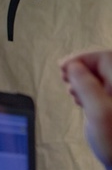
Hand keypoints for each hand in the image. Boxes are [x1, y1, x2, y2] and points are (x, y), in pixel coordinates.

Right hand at [60, 51, 111, 167]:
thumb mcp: (98, 111)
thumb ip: (86, 85)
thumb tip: (73, 66)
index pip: (104, 58)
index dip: (82, 58)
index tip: (63, 66)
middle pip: (102, 66)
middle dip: (81, 68)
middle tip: (64, 77)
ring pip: (99, 78)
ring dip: (82, 80)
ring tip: (71, 91)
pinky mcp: (110, 108)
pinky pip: (99, 90)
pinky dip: (87, 91)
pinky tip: (79, 100)